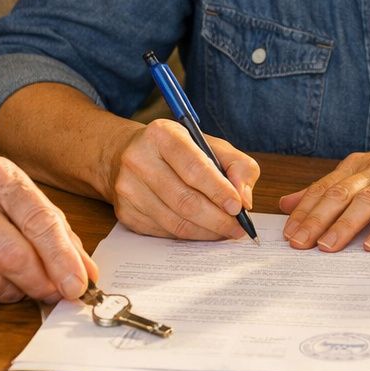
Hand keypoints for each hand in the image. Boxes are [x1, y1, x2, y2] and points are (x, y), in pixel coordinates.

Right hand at [0, 152, 97, 303]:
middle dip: (41, 284)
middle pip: (13, 257)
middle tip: (54, 294)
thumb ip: (52, 228)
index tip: (78, 286)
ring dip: (12, 293)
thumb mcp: (14, 192)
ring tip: (18, 285)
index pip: (38, 220)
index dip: (62, 258)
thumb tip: (84, 272)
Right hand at [109, 119, 259, 240]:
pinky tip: (203, 231)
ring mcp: (128, 188)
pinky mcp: (125, 212)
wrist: (130, 155)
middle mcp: (139, 159)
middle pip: (184, 200)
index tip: (238, 208)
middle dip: (217, 219)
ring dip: (206, 232)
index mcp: (162, 134)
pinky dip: (189, 235)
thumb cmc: (179, 150)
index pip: (194, 167)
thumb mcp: (211, 145)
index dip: (219, 190)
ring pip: (174, 221)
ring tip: (225, 232)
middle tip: (237, 228)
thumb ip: (237, 166)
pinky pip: (164, 232)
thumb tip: (244, 199)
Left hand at [278, 134, 369, 252]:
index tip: (286, 234)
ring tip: (327, 247)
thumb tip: (288, 204)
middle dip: (316, 220)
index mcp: (361, 164)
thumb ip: (331, 188)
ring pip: (367, 202)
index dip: (303, 211)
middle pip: (340, 194)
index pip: (325, 188)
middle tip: (297, 244)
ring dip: (344, 225)